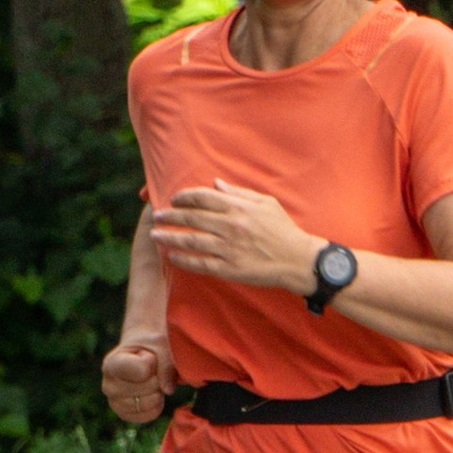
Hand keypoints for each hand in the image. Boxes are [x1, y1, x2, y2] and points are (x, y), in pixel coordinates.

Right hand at [100, 329, 174, 424]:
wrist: (144, 353)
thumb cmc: (151, 345)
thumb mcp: (161, 344)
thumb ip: (166, 363)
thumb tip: (168, 390)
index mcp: (111, 364)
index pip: (141, 370)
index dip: (153, 362)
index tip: (148, 355)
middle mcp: (108, 386)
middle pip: (147, 388)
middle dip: (157, 378)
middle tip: (151, 369)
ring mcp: (114, 403)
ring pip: (148, 403)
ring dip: (157, 391)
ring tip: (150, 379)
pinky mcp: (125, 414)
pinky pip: (149, 414)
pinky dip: (157, 404)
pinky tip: (152, 393)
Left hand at [147, 182, 321, 291]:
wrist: (297, 259)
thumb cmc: (283, 229)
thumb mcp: (266, 203)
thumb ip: (239, 193)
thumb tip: (215, 184)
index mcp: (239, 208)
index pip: (203, 198)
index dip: (185, 197)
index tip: (174, 200)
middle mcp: (231, 226)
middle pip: (191, 218)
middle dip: (170, 216)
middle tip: (157, 216)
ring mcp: (228, 248)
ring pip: (191, 240)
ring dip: (169, 237)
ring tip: (155, 235)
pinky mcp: (229, 268)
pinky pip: (200, 263)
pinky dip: (183, 259)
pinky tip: (172, 256)